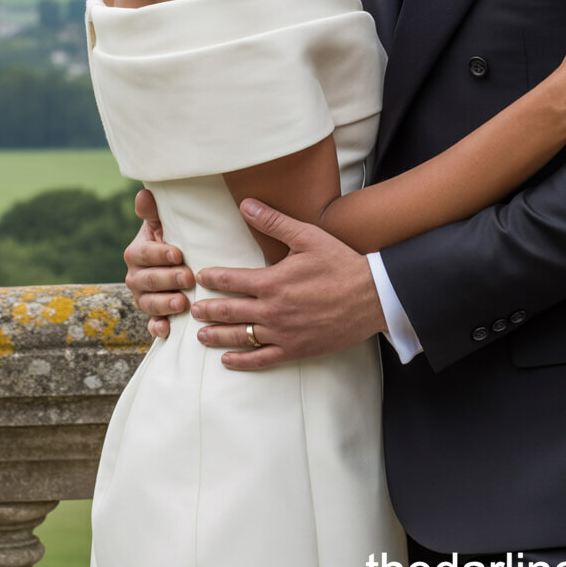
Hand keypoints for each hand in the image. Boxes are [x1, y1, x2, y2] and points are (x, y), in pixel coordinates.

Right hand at [125, 188, 194, 338]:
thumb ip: (155, 212)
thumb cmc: (175, 239)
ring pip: (148, 303)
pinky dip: (157, 328)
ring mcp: (143, 297)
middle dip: (167, 279)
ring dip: (163, 304)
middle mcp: (136, 276)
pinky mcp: (153, 315)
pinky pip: (151, 324)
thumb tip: (145, 193)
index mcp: (137, 252)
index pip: (143, 253)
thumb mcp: (166, 224)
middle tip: (188, 278)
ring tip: (182, 304)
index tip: (178, 253)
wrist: (181, 265)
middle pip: (146, 280)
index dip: (159, 254)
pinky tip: (167, 329)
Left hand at [192, 201, 386, 370]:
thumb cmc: (342, 264)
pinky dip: (242, 361)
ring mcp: (283, 333)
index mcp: (273, 282)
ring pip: (241, 337)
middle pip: (229, 311)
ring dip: (217, 336)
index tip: (201, 277)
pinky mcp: (296, 349)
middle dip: (207, 309)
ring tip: (200, 335)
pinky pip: (262, 359)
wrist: (373, 297)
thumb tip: (246, 205)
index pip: (231, 280)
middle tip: (192, 309)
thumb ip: (274, 222)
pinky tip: (228, 360)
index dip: (212, 278)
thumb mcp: (309, 236)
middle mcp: (273, 310)